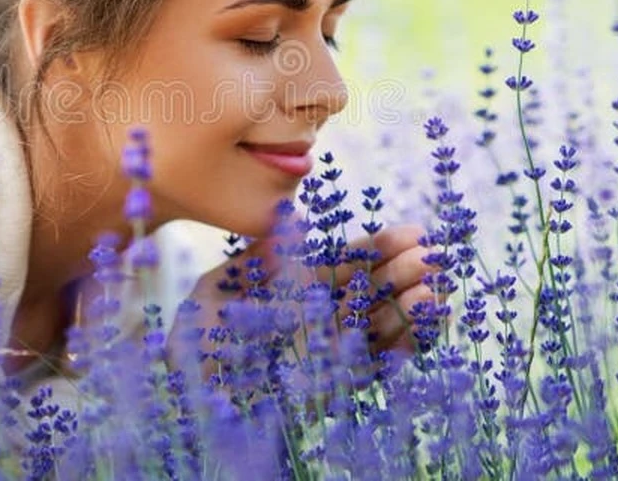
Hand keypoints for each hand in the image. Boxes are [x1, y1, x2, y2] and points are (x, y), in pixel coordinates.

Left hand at [165, 224, 437, 380]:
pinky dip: (402, 347)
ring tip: (432, 288)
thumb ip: (260, 255)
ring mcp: (329, 354)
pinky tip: (419, 323)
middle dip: (406, 273)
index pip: (348, 265)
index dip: (381, 249)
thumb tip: (296, 219)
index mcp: (296, 291)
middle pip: (374, 293)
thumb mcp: (218, 287)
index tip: (414, 232)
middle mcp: (319, 321)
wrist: (185, 398)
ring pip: (382, 327)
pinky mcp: (334, 389)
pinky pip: (377, 367)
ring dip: (411, 307)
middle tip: (432, 257)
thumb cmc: (194, 340)